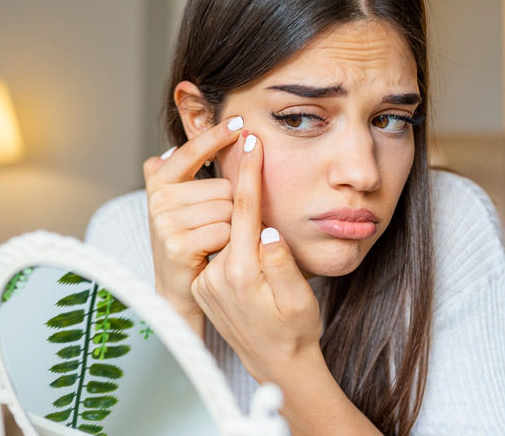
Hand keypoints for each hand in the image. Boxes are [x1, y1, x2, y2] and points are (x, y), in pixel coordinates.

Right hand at [143, 117, 243, 333]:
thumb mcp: (183, 203)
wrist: (179, 290)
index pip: (191, 151)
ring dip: (231, 227)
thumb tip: (184, 143)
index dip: (215, 136)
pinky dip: (228, 243)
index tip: (240, 123)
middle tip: (216, 227)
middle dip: (231, 206)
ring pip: (227, 209)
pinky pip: (224, 231)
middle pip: (223, 187)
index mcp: (160, 181)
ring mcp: (165, 221)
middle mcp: (158, 198)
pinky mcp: (176, 245)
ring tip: (215, 241)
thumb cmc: (190, 241)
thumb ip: (185, 172)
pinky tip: (214, 252)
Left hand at [190, 132, 322, 382]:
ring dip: (235, 213)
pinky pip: (219, 250)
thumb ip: (282, 264)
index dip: (248, 172)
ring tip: (248, 199)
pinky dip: (229, 236)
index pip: (243, 210)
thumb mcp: (300, 299)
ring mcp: (207, 282)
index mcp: (242, 273)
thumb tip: (266, 230)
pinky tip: (243, 236)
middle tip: (245, 151)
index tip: (250, 141)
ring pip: (222, 232)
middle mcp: (217, 276)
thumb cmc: (296, 331)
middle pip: (227, 215)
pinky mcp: (204, 287)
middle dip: (239, 185)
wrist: (277, 364)